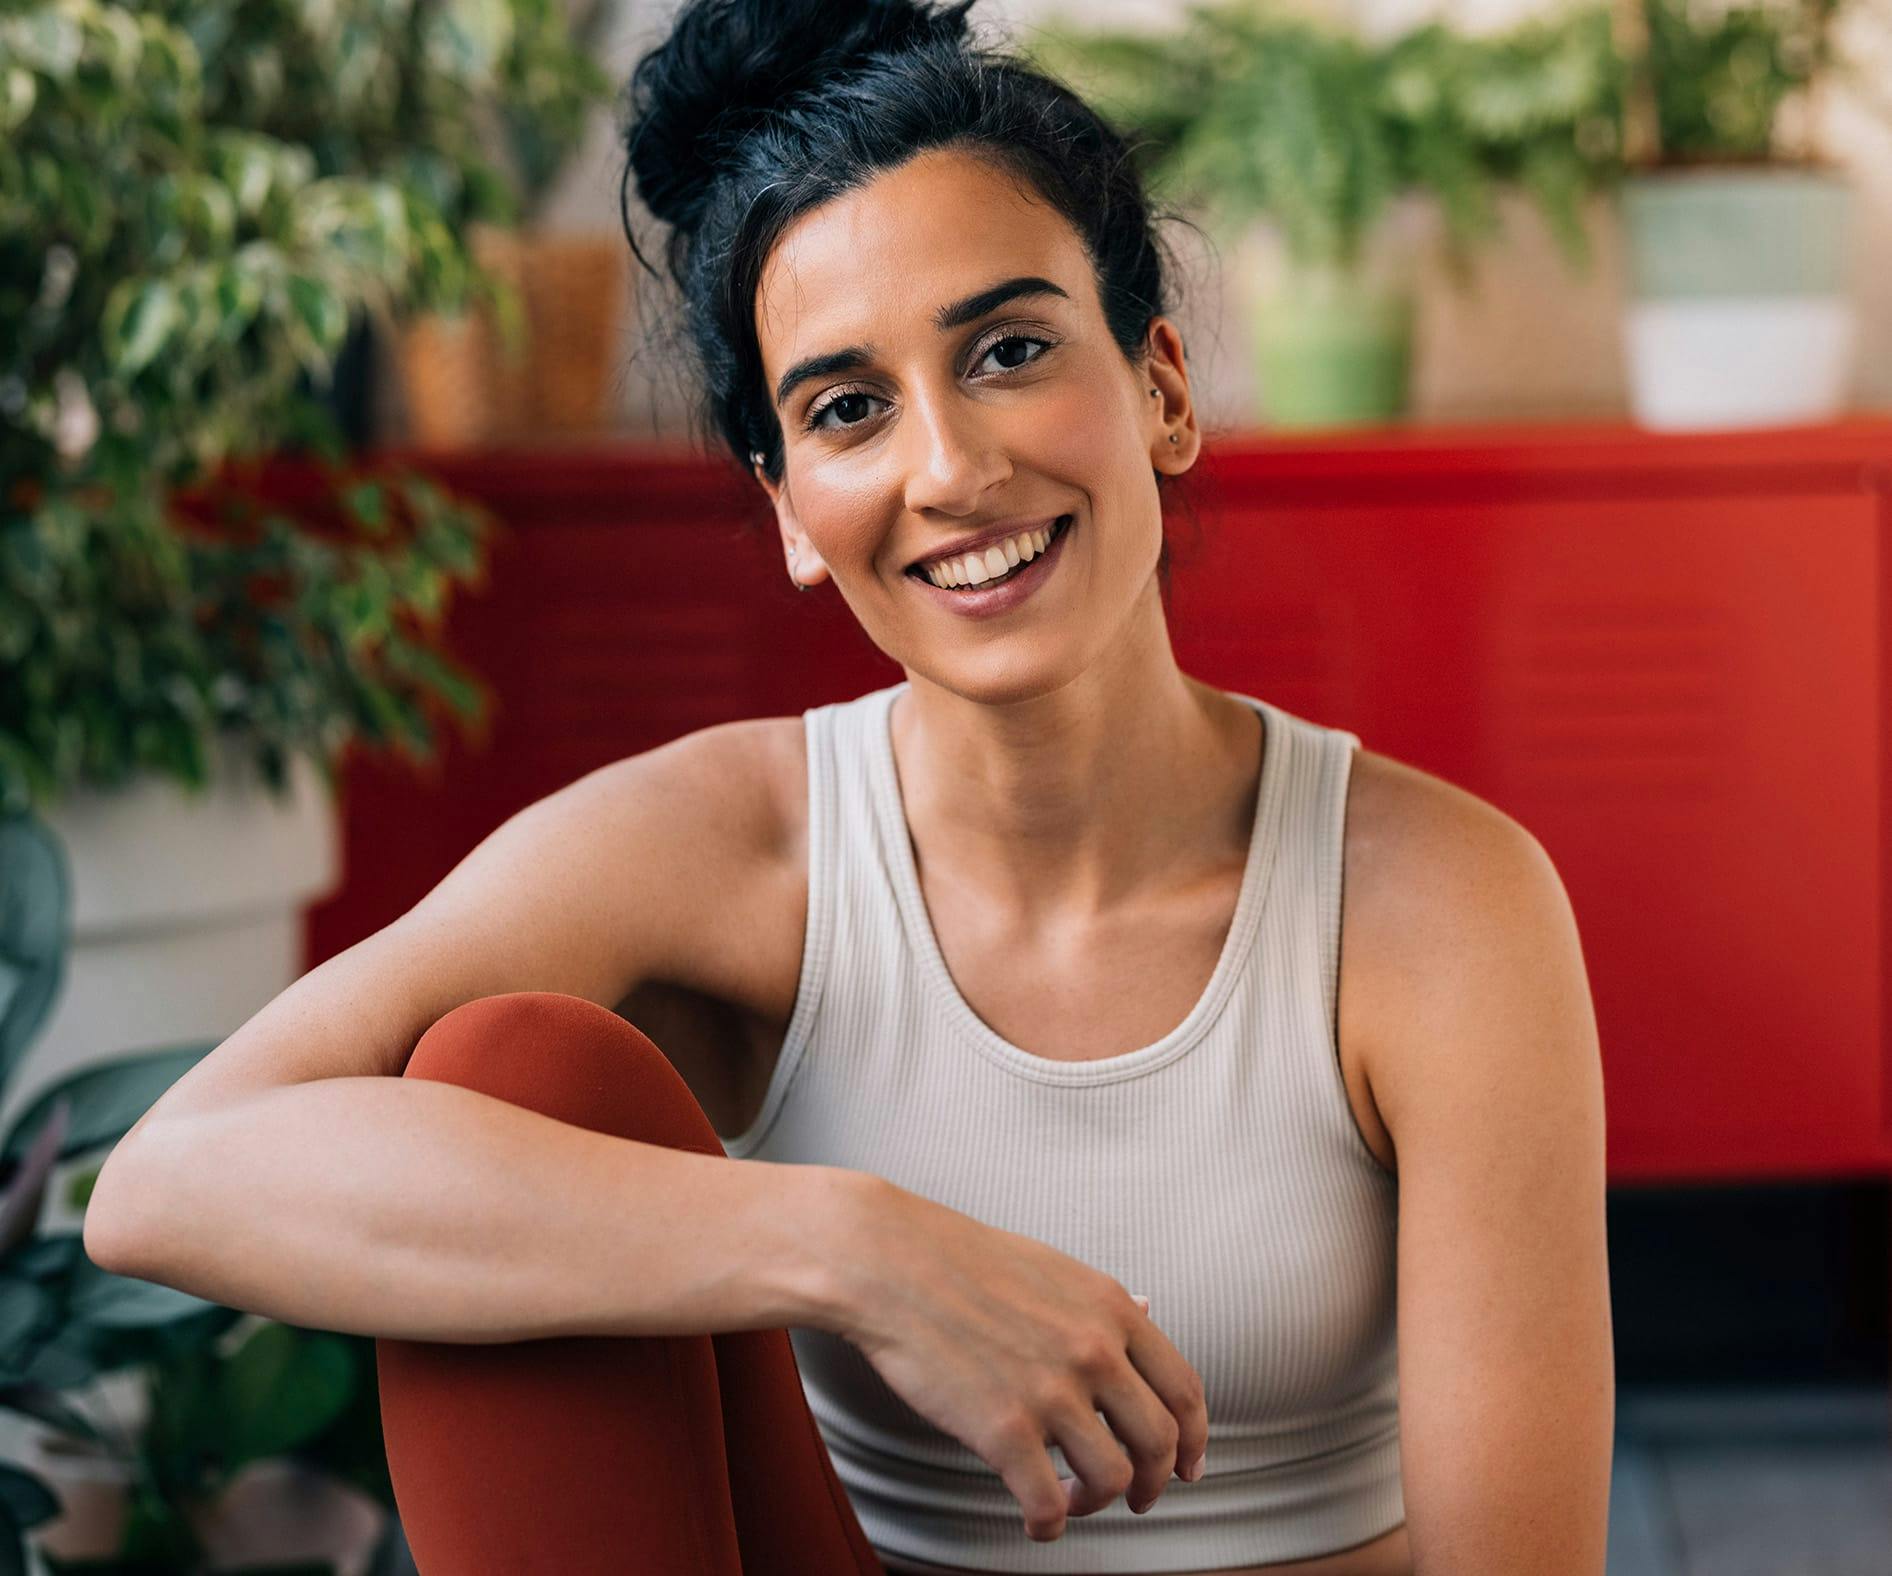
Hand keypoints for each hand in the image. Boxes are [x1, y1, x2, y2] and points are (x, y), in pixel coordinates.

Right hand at [834, 1180, 1207, 1541]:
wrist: (891, 1263)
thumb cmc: (962, 1260)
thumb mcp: (1053, 1267)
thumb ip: (1104, 1302)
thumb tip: (1151, 1311)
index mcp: (1111, 1309)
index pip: (1184, 1388)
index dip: (1195, 1438)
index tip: (1188, 1465)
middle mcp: (1094, 1350)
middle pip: (1160, 1442)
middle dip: (1155, 1481)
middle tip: (1138, 1497)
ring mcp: (1051, 1391)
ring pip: (1113, 1479)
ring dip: (1098, 1504)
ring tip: (1073, 1500)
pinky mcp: (1003, 1430)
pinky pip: (1049, 1505)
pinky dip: (1050, 1526)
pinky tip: (1037, 1521)